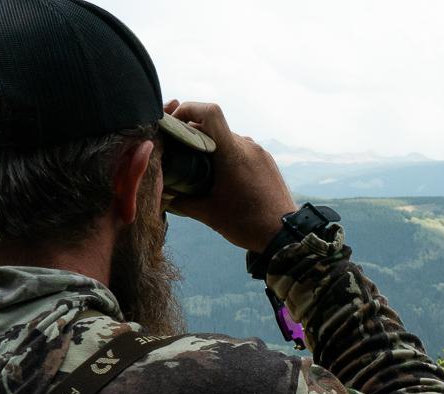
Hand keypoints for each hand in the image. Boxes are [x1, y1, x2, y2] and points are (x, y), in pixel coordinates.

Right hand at [163, 100, 294, 252]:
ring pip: (227, 139)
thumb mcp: (208, 213)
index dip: (188, 109)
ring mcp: (259, 152)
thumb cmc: (246, 224)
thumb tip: (159, 194)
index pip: (210, 112)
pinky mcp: (266, 160)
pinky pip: (241, 149)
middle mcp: (247, 145)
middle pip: (213, 127)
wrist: (284, 235)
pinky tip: (221, 177)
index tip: (174, 123)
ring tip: (199, 170)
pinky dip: (226, 155)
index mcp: (232, 153)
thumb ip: (180, 201)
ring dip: (210, 147)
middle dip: (192, 135)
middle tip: (178, 154)